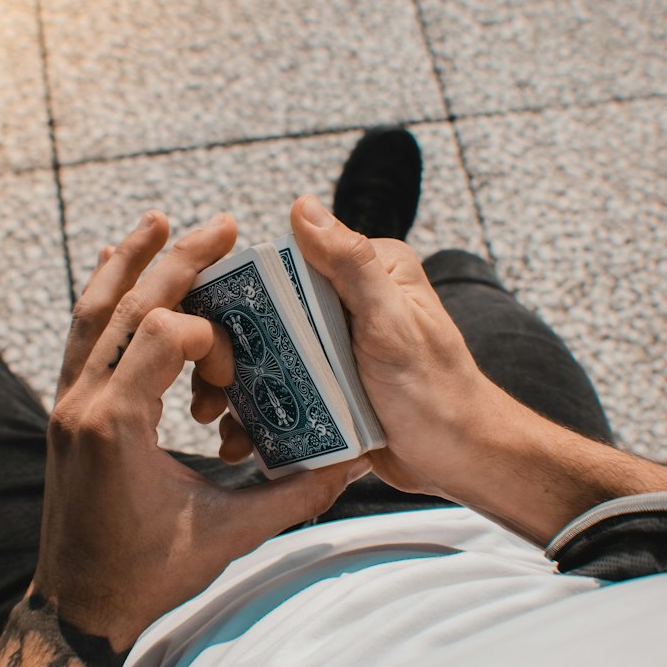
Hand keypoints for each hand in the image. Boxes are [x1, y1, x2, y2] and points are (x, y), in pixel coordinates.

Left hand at [33, 211, 368, 650]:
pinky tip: (120, 272)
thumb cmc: (147, 576)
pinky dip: (105, 298)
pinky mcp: (66, 411)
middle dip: (177, 261)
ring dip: (129, 263)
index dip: (210, 339)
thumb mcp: (228, 536)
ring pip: (92, 311)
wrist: (76, 607)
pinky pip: (82, 337)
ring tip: (160, 223)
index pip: (161, 333)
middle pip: (125, 304)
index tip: (234, 380)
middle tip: (223, 225)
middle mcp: (82, 402)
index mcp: (115, 425)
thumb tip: (352, 462)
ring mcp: (66, 404)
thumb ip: (292, 495)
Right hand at [194, 196, 497, 498]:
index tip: (212, 332)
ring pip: (272, 358)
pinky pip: (286, 394)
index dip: (245, 296)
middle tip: (205, 388)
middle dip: (231, 352)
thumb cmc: (435, 388)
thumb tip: (303, 207)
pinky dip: (260, 415)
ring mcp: (339, 349)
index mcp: (369, 272)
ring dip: (239, 389)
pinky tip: (239, 438)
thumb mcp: (390, 320)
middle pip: (272, 316)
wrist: (461, 459)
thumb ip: (350, 264)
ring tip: (214, 419)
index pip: (288, 266)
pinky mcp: (333, 390)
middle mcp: (351, 304)